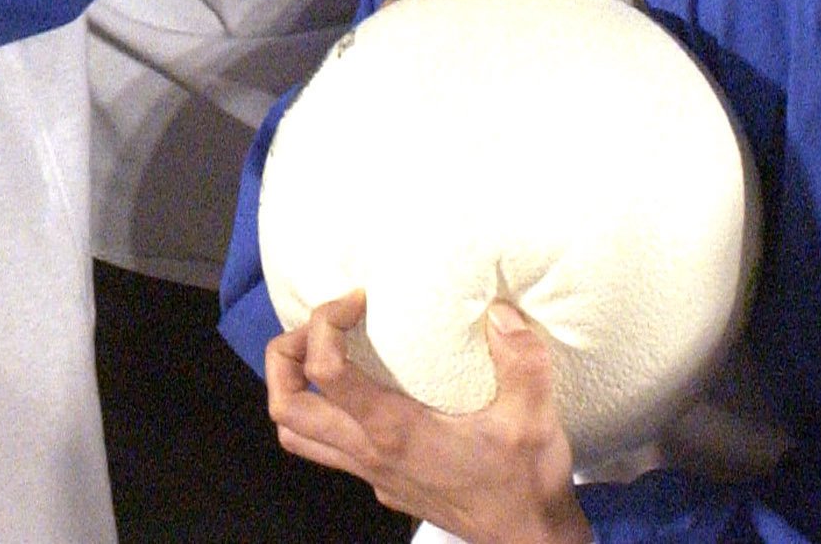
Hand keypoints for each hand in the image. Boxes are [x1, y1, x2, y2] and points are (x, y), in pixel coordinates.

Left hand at [267, 291, 591, 543]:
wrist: (528, 542)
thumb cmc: (526, 484)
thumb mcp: (534, 421)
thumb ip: (521, 362)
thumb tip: (501, 311)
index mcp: (396, 431)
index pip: (325, 372)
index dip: (325, 323)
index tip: (357, 300)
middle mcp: (370, 453)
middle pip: (286, 406)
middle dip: (286, 355)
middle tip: (324, 326)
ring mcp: (372, 474)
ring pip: (296, 434)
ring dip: (293, 389)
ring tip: (323, 352)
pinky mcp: (383, 484)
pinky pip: (327, 450)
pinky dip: (322, 415)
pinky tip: (358, 393)